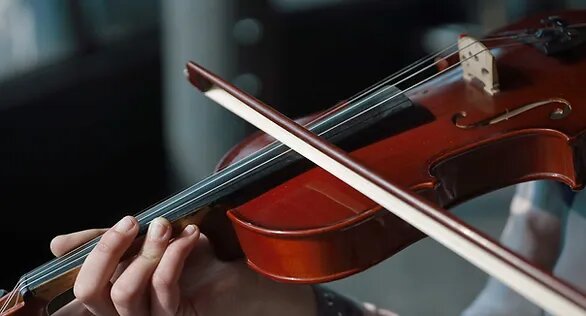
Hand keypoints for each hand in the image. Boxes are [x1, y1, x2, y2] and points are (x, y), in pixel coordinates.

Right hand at [50, 216, 315, 315]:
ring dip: (147, 252)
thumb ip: (114, 242)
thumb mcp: (153, 243)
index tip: (104, 228)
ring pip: (127, 295)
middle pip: (93, 295)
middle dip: (108, 252)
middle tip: (133, 221)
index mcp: (120, 295)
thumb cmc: (202, 260)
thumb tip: (58, 244)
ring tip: (167, 227)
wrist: (250, 275)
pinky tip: (191, 237)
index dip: (85, 258)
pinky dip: (175, 257)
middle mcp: (133, 313)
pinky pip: (165, 291)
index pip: (84, 288)